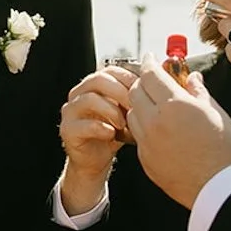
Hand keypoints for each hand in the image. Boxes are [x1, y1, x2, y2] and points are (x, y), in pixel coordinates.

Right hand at [58, 66, 135, 211]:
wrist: (96, 160)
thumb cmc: (115, 133)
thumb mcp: (128, 112)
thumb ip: (137, 98)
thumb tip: (162, 84)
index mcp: (94, 85)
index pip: (110, 70)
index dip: (128, 78)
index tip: (144, 91)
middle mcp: (79, 93)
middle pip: (98, 79)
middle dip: (120, 92)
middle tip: (136, 106)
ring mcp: (71, 111)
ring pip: (89, 99)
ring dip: (111, 110)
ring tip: (124, 123)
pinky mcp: (68, 130)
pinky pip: (83, 125)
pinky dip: (101, 128)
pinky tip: (112, 134)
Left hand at [124, 56, 230, 207]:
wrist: (220, 189)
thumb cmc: (225, 150)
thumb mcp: (215, 113)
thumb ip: (198, 91)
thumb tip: (191, 77)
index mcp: (174, 106)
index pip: (151, 75)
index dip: (150, 63)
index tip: (151, 58)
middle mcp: (155, 122)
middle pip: (135, 92)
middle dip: (143, 83)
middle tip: (154, 81)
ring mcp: (148, 143)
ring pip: (133, 114)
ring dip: (141, 105)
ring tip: (157, 106)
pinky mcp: (146, 161)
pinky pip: (138, 137)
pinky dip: (145, 128)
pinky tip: (161, 130)